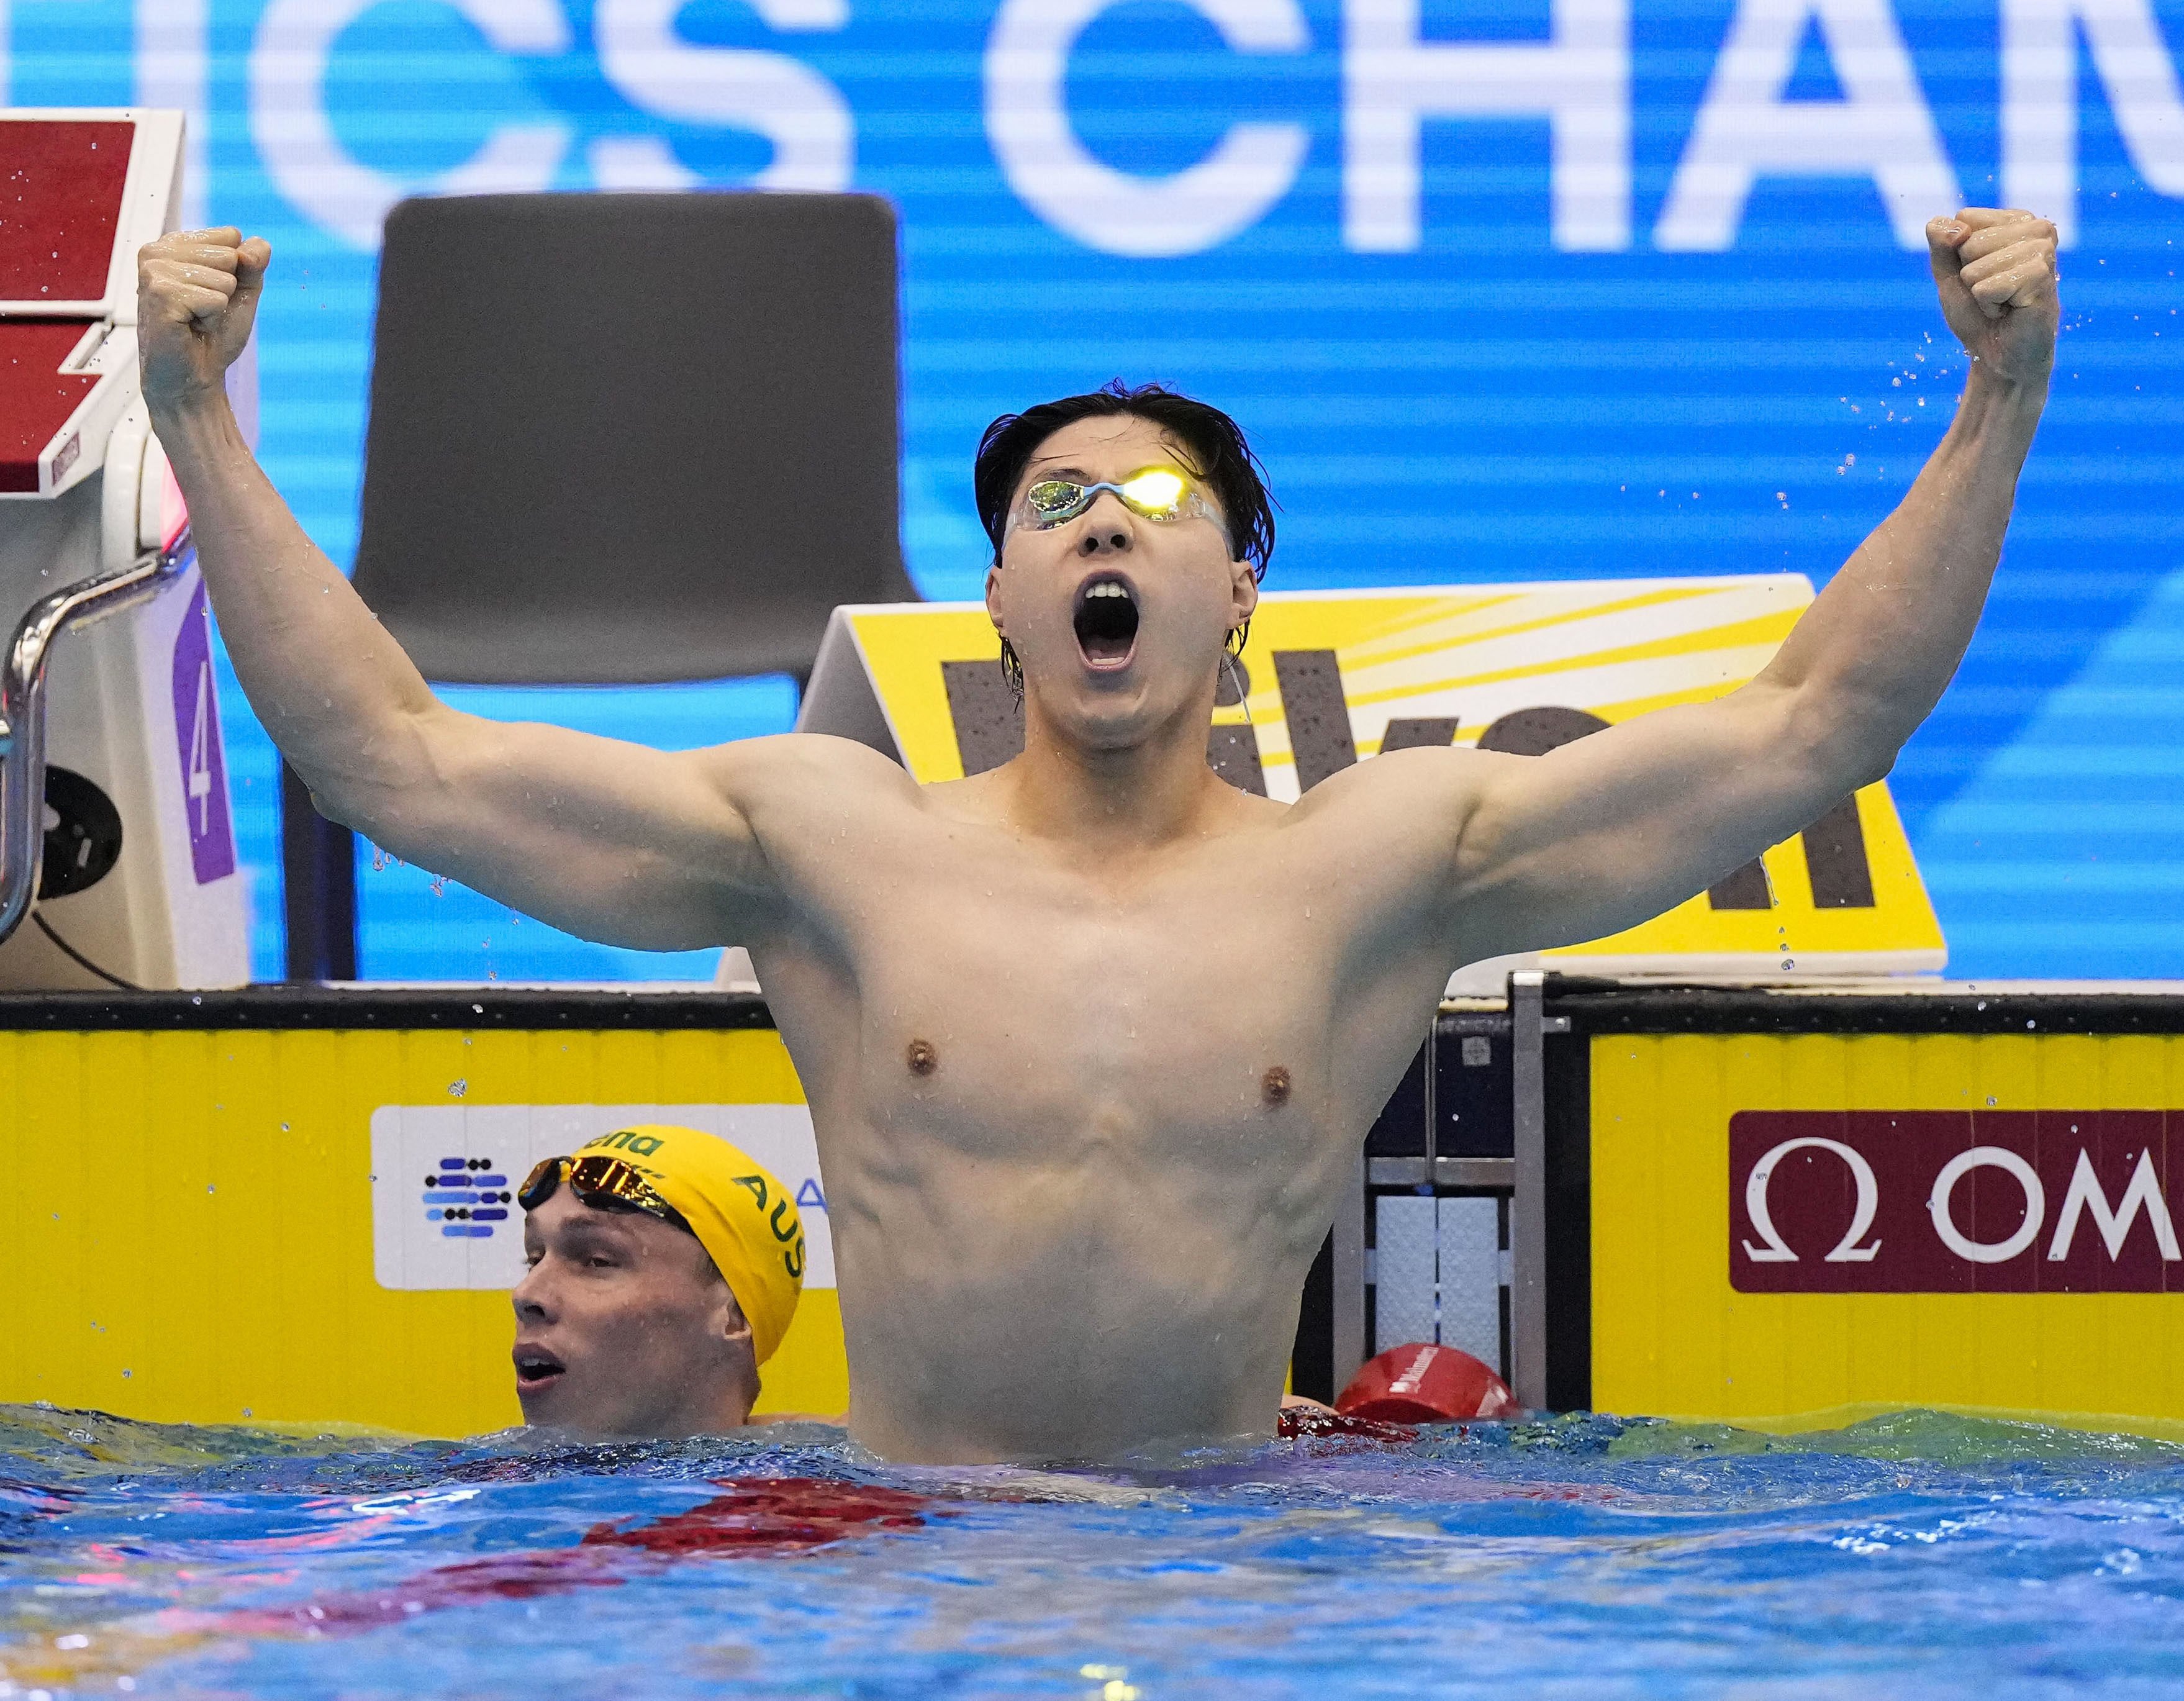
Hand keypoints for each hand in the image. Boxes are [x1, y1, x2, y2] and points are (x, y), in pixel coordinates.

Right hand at [137, 228, 270, 413]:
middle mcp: (157, 251)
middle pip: (229, 255)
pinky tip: (189, 326)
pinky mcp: (159, 293)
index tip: (213, 294)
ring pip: (223, 277)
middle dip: (226, 290)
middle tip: (203, 312)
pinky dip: (211, 318)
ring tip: (195, 319)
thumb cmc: (213, 334)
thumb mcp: (242, 292)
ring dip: (217, 307)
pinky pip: (215, 299)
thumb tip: (256, 244)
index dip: (235, 272)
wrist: (194, 374)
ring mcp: (154, 270)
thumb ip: (253, 263)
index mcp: (174, 244)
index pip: (230, 235)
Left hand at [1925, 208, 2057, 389]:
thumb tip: (1958, 228)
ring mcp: (2043, 250)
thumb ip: (1941, 241)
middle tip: (1992, 292)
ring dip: (1979, 292)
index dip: (1959, 255)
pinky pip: (1985, 287)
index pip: (1964, 218)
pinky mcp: (2041, 275)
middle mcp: (2037, 228)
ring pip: (1975, 265)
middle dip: (1969, 275)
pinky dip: (1988, 305)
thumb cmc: (1977, 312)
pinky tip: (2010, 310)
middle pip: (1969, 241)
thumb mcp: (1949, 272)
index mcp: (2017, 220)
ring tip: (2002, 302)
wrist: (1998, 354)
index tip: (1980, 275)